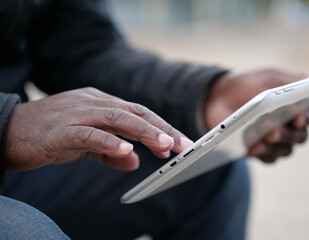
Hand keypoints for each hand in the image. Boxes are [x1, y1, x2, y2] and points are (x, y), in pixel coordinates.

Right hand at [0, 88, 192, 171]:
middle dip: (162, 128)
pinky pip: (90, 134)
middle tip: (183, 145)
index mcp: (100, 103)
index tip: (178, 143)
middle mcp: (93, 102)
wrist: (7, 131)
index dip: (160, 126)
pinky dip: (109, 141)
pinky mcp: (62, 129)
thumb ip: (110, 150)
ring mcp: (78, 113)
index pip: (137, 112)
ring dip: (144, 131)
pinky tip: (126, 149)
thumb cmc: (49, 134)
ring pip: (118, 118)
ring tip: (165, 145)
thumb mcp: (86, 143)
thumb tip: (135, 160)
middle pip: (135, 112)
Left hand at [205, 69, 308, 162]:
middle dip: (289, 134)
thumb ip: (290, 80)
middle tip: (275, 131)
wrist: (220, 96)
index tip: (299, 118)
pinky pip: (268, 158)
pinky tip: (253, 149)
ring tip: (263, 139)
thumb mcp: (269, 77)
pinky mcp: (261, 150)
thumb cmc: (249, 84)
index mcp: (299, 106)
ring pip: (286, 149)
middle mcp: (292, 126)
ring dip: (276, 145)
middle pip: (301, 136)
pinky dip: (263, 154)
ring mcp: (277, 140)